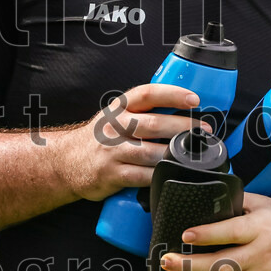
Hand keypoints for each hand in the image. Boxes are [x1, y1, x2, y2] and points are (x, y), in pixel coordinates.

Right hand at [52, 83, 205, 201]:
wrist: (66, 162)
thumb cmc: (99, 139)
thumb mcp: (115, 117)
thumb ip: (142, 113)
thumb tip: (183, 113)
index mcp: (119, 108)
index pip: (147, 94)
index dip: (172, 94)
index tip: (194, 99)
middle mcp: (114, 126)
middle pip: (154, 124)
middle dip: (183, 127)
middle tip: (203, 130)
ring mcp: (112, 150)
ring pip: (151, 152)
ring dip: (176, 154)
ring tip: (193, 154)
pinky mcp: (111, 174)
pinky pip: (142, 176)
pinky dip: (160, 175)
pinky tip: (172, 173)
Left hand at [159, 193, 270, 270]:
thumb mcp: (267, 205)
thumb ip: (238, 202)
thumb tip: (209, 196)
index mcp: (260, 229)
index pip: (231, 232)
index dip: (207, 234)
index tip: (185, 234)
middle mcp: (260, 255)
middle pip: (222, 264)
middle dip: (190, 265)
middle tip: (167, 262)